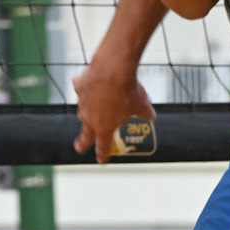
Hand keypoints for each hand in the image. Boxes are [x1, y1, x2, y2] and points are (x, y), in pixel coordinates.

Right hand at [73, 47, 155, 163]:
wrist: (114, 68)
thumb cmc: (127, 89)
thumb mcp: (142, 105)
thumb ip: (145, 114)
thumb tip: (151, 116)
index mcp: (104, 127)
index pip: (103, 146)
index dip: (103, 154)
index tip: (101, 160)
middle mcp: (90, 117)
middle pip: (85, 134)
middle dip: (82, 143)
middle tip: (79, 148)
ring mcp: (82, 102)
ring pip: (83, 110)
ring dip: (88, 110)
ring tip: (94, 105)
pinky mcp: (80, 85)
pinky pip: (80, 88)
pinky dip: (84, 85)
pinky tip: (88, 80)